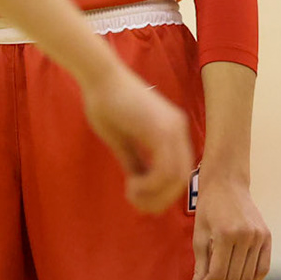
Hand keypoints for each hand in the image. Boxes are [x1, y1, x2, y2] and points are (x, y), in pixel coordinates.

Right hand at [81, 66, 193, 212]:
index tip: (137, 195)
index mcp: (172, 129)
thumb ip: (136, 162)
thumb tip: (141, 187)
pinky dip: (149, 186)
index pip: (179, 171)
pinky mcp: (161, 131)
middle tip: (136, 202)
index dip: (161, 191)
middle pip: (181, 179)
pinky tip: (131, 185)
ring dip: (153, 195)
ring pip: (176, 179)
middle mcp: (179, 128)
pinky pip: (164, 172)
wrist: (98, 77)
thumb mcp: (123, 141)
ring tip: (131, 193)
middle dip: (159, 199)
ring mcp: (173, 129)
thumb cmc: (105, 104)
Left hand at [179, 172, 271, 279]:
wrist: (227, 182)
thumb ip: (199, 266)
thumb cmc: (208, 208)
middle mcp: (247, 236)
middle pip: (233, 279)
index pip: (217, 274)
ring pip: (248, 279)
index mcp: (226, 233)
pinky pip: (262, 270)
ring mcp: (260, 236)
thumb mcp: (199, 236)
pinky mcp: (267, 237)